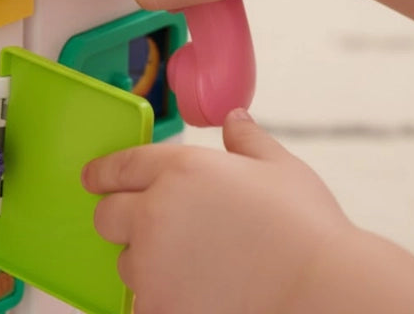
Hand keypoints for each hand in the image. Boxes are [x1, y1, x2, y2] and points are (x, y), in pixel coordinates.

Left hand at [82, 109, 351, 313]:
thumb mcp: (280, 168)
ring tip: (182, 265)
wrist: (320, 293)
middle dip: (118, 215)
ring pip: (125, 262)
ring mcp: (153, 265)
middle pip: (106, 214)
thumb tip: (235, 119)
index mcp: (180, 169)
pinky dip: (158, 297)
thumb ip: (247, 139)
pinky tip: (189, 293)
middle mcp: (155, 213)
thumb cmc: (305, 229)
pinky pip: (142, 301)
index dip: (102, 172)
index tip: (93, 178)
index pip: (120, 165)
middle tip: (143, 224)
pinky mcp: (159, 308)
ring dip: (142, 259)